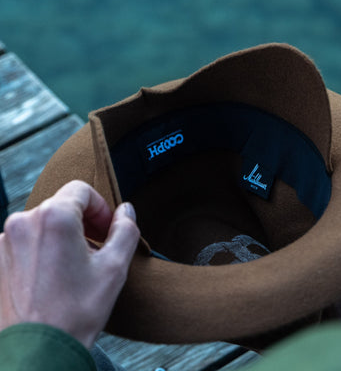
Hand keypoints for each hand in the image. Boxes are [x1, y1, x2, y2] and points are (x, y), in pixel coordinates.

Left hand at [0, 180, 139, 347]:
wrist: (37, 353)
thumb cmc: (76, 312)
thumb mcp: (115, 267)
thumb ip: (125, 230)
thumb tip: (126, 211)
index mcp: (54, 217)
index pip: (82, 190)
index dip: (101, 207)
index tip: (107, 229)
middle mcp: (24, 221)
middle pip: (62, 204)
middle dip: (84, 220)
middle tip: (98, 246)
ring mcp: (6, 240)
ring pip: (44, 221)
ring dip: (65, 233)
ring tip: (77, 262)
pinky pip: (27, 239)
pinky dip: (44, 246)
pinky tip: (56, 271)